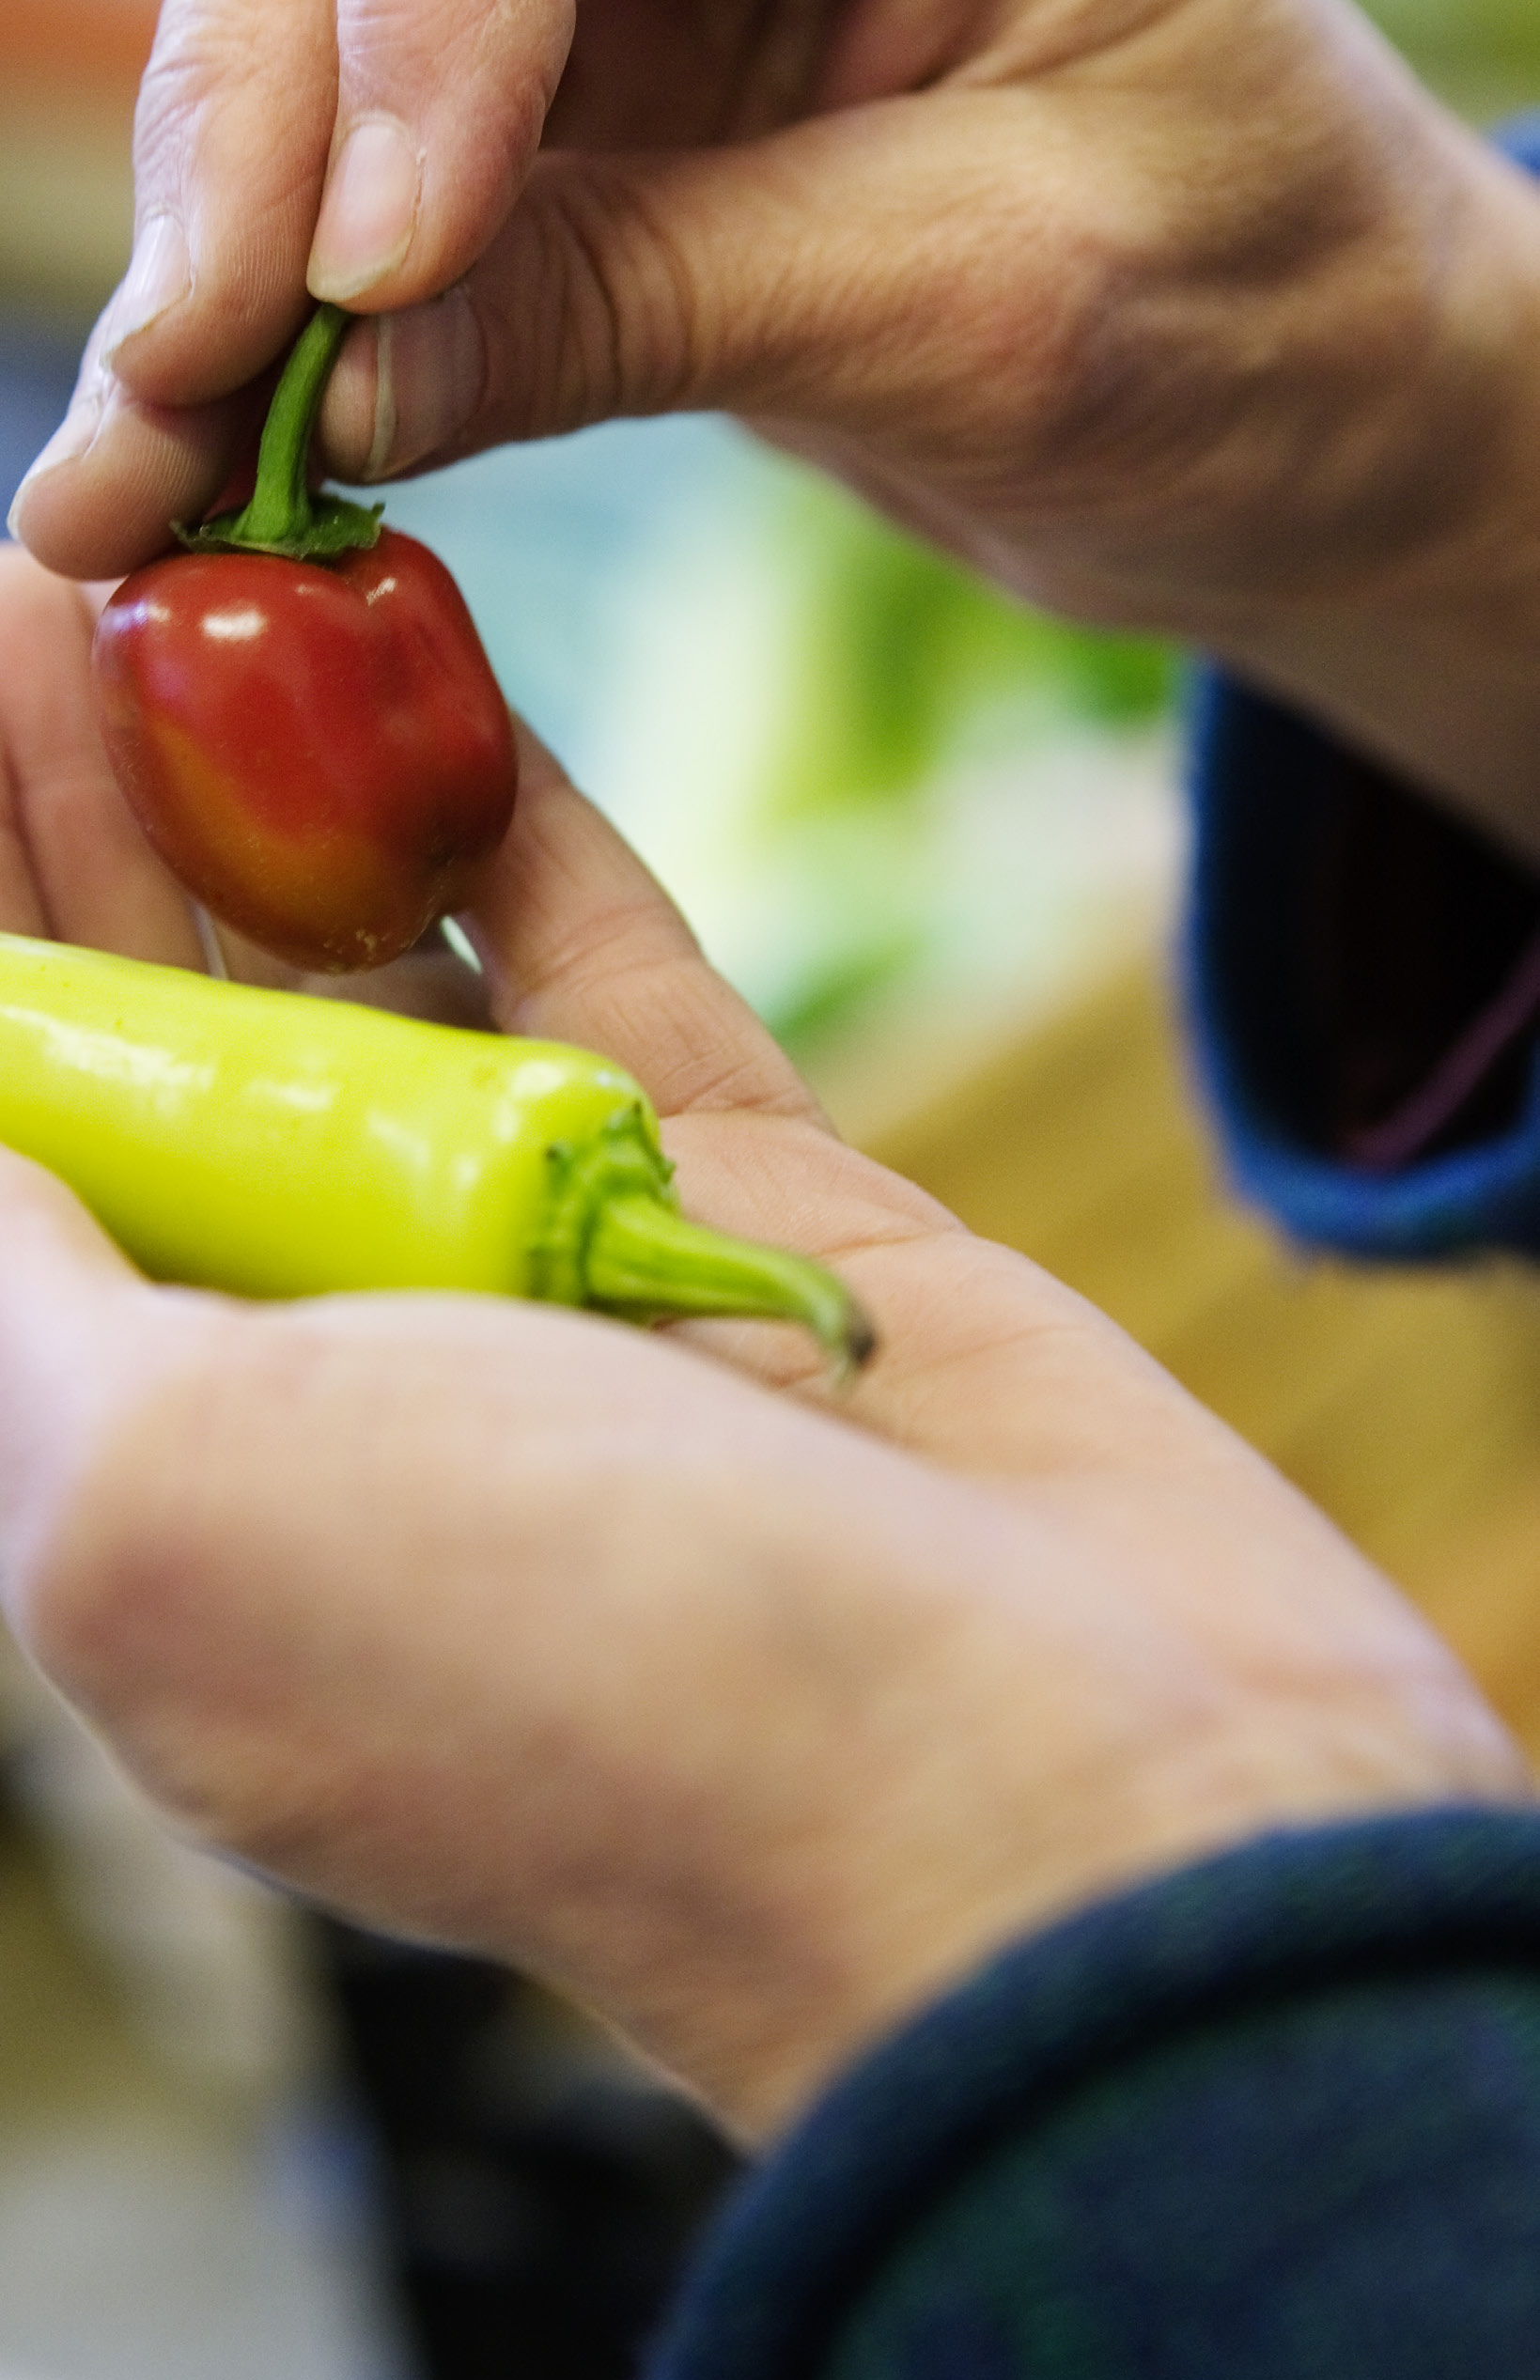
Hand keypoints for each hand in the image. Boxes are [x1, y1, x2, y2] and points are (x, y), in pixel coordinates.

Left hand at [0, 545, 1522, 2142]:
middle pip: (167, 1033)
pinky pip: (600, 950)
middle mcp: (337, 1358)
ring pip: (375, 973)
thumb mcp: (176, 1511)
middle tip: (48, 577)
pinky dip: (516, 804)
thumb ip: (30, 1296)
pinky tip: (444, 657)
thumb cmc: (581, 1683)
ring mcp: (548, 1261)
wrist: (1065, 1801)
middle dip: (83, 812)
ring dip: (276, 779)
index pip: (17, 1134)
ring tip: (212, 579)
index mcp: (165, 1467)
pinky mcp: (745, 1187)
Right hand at [15, 0, 1539, 858]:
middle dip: (264, 100)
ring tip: (141, 454)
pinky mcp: (570, 68)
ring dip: (217, 216)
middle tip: (188, 366)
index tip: (372, 252)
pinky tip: (190, 446)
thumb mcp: (976, 311)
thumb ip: (649, 301)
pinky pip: (356, 146)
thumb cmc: (1249, 326)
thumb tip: (321, 374)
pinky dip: (271, 300)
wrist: (1311, 420)